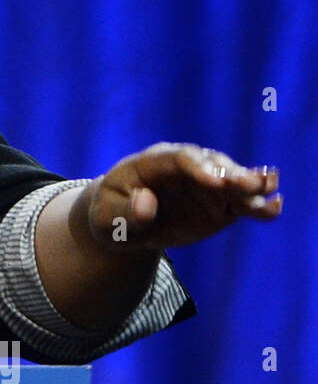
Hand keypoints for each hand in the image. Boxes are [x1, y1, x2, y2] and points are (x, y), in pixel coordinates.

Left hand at [81, 143, 281, 252]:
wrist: (124, 224)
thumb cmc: (111, 217)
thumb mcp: (107, 219)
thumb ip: (125, 213)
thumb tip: (146, 204)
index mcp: (152, 163)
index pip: (179, 159)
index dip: (198, 168)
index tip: (216, 183)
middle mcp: (185, 168)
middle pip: (211, 164)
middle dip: (231, 174)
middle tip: (251, 185)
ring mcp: (205, 184)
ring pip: (231, 180)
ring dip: (250, 185)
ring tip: (269, 190)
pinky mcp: (220, 203)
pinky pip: (240, 203)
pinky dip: (258, 205)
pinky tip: (275, 208)